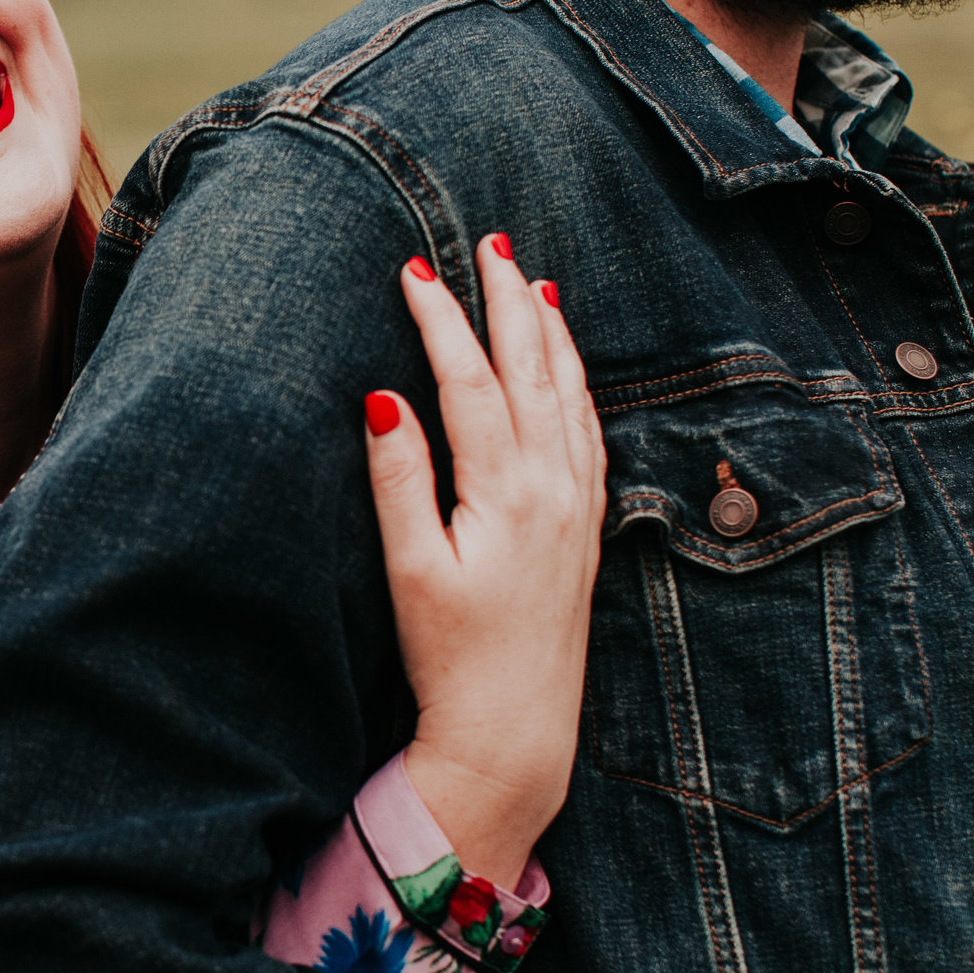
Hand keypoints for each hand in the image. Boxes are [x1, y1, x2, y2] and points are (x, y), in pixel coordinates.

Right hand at [363, 235, 605, 885]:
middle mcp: (552, 487)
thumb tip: (384, 400)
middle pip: (530, 370)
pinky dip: (577, 385)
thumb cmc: (449, 655)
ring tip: (532, 281)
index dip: (440, 320)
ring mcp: (576, 507)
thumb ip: (398, 479)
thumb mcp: (409, 569)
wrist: (514, 729)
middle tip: (488, 243)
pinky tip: (566, 368)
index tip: (413, 269)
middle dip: (506, 301)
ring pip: (569, 394)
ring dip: (548, 333)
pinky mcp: (584, 529)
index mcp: (505, 491)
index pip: (469, 379)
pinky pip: (589, 433)